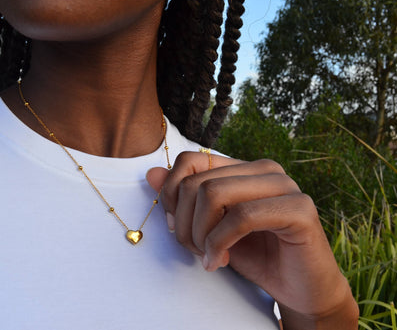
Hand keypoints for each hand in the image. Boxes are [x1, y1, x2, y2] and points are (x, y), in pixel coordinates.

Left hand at [146, 152, 357, 328]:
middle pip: (196, 182)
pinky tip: (218, 261)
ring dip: (200, 235)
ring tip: (208, 257)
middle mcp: (265, 169)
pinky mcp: (299, 209)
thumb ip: (183, 201)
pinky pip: (241, 217)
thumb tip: (151, 173)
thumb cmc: (256, 256)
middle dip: (184, 224)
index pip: (188, 161)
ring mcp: (285, 186)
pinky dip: (219, 242)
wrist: (300, 290)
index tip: (177, 227)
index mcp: (243, 168)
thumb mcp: (209, 228)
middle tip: (195, 251)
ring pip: (214, 194)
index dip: (171, 195)